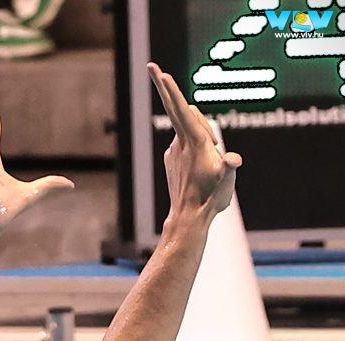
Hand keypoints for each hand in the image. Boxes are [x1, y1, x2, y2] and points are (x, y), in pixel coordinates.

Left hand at [148, 63, 242, 222]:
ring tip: (211, 156)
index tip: (158, 72)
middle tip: (163, 81)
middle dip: (168, 89)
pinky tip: (201, 163)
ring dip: (200, 130)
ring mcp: (174, 151)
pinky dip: (193, 142)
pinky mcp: (171, 159)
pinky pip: (183, 140)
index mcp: (194, 143)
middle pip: (177, 110)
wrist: (189, 218)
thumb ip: (230, 167)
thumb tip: (232, 159)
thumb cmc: (210, 200)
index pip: (182, 110)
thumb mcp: (226, 184)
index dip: (171, 90)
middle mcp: (180, 144)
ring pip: (186, 126)